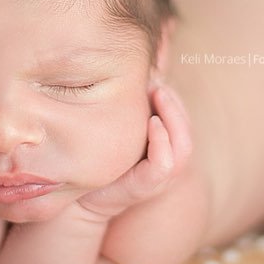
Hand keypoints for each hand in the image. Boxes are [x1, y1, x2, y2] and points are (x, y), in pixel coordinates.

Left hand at [74, 82, 192, 221]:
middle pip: (186, 129)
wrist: (77, 195)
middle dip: (175, 102)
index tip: (155, 76)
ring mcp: (159, 177)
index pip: (182, 120)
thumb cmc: (97, 156)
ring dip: (174, 117)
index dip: (174, 98)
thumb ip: (129, 102)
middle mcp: (167, 162)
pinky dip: (163, 142)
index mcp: (164, 148)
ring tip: (158, 93)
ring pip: (183, 146)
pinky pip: (165, 165)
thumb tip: (136, 68)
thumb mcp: (116, 125)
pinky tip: (151, 122)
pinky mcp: (145, 187)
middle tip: (157, 81)